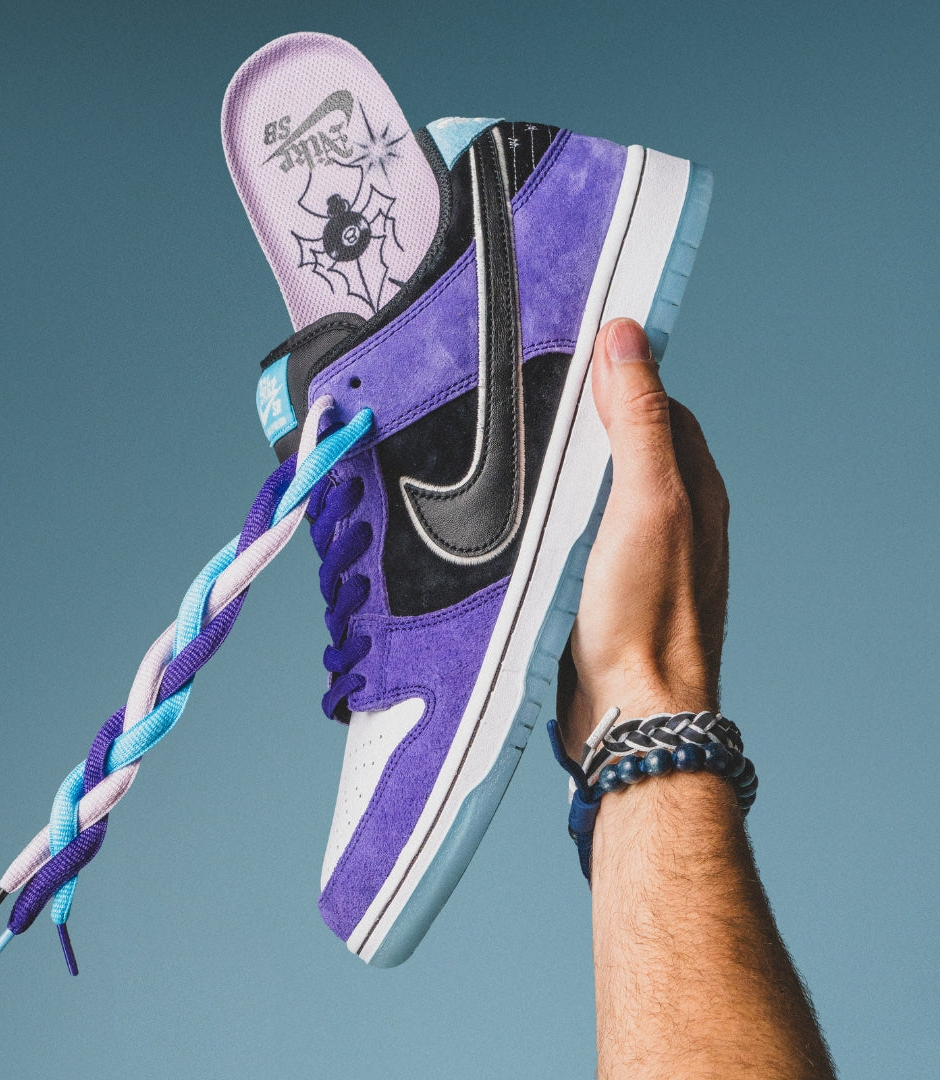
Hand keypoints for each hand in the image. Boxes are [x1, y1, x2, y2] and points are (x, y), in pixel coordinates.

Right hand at [557, 318, 728, 758]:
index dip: (620, 373)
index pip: (659, 405)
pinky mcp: (602, 582)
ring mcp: (635, 552)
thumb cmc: (646, 617)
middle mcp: (669, 516)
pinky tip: (523, 514)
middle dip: (585, 418)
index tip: (576, 348)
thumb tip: (628, 341)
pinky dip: (552, 511)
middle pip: (627, 444)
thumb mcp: (646, 501)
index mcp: (691, 488)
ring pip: (598, 488)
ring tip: (520, 447)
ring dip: (564, 467)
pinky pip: (576, 528)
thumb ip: (638, 421)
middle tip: (535, 394)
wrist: (630, 711)